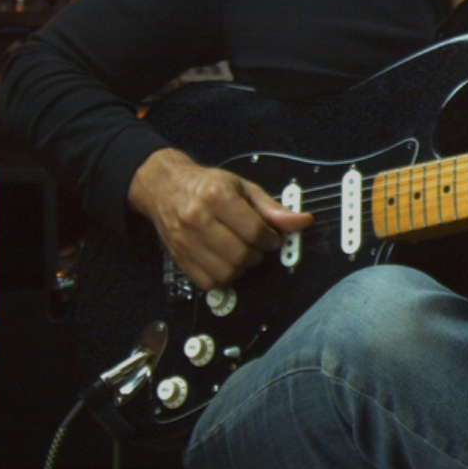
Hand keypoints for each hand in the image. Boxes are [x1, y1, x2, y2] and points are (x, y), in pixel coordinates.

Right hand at [129, 147, 313, 290]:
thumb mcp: (242, 188)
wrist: (164, 188)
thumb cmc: (206, 186)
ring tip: (241, 253)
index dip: (270, 238)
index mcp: (216, 196)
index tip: (271, 237)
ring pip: (226, 272)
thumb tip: (302, 221)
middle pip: (241, 254)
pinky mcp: (179, 258)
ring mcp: (186, 241)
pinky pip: (208, 282)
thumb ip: (272, 208)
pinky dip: (223, 277)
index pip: (254, 230)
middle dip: (257, 254)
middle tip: (257, 245)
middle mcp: (198, 219)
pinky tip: (225, 261)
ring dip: (242, 268)